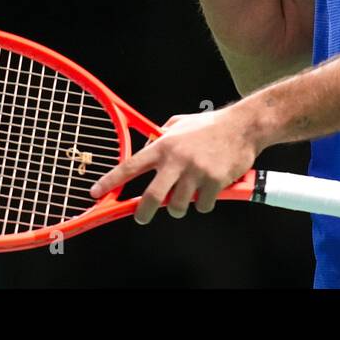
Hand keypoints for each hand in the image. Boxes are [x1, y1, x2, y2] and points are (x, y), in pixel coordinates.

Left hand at [88, 106, 261, 223]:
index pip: (130, 166)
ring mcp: (195, 172)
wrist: (243, 126)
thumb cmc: (211, 125)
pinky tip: (211, 190)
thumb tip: (149, 141)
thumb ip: (163, 134)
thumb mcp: (180, 123)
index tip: (96, 192)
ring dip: (180, 206)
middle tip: (141, 216)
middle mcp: (176, 160)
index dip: (111, 181)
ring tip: (188, 194)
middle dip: (143, 212)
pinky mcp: (214, 182)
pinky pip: (203, 205)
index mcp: (163, 146)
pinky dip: (205, 203)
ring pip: (178, 206)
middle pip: (151, 197)